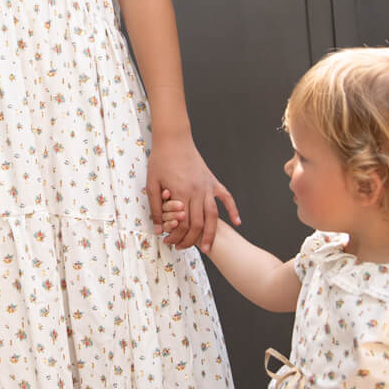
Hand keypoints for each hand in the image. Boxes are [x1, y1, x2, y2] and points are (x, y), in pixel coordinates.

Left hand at [146, 138, 238, 252]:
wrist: (174, 140)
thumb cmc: (160, 160)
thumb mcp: (152, 184)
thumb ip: (156, 208)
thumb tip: (158, 229)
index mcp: (181, 193)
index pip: (182, 224)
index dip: (176, 236)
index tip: (169, 242)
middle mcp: (197, 192)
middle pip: (198, 224)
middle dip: (191, 240)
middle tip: (183, 248)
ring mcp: (207, 187)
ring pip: (213, 216)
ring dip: (211, 234)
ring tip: (209, 249)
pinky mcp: (213, 181)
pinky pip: (226, 198)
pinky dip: (232, 210)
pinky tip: (236, 222)